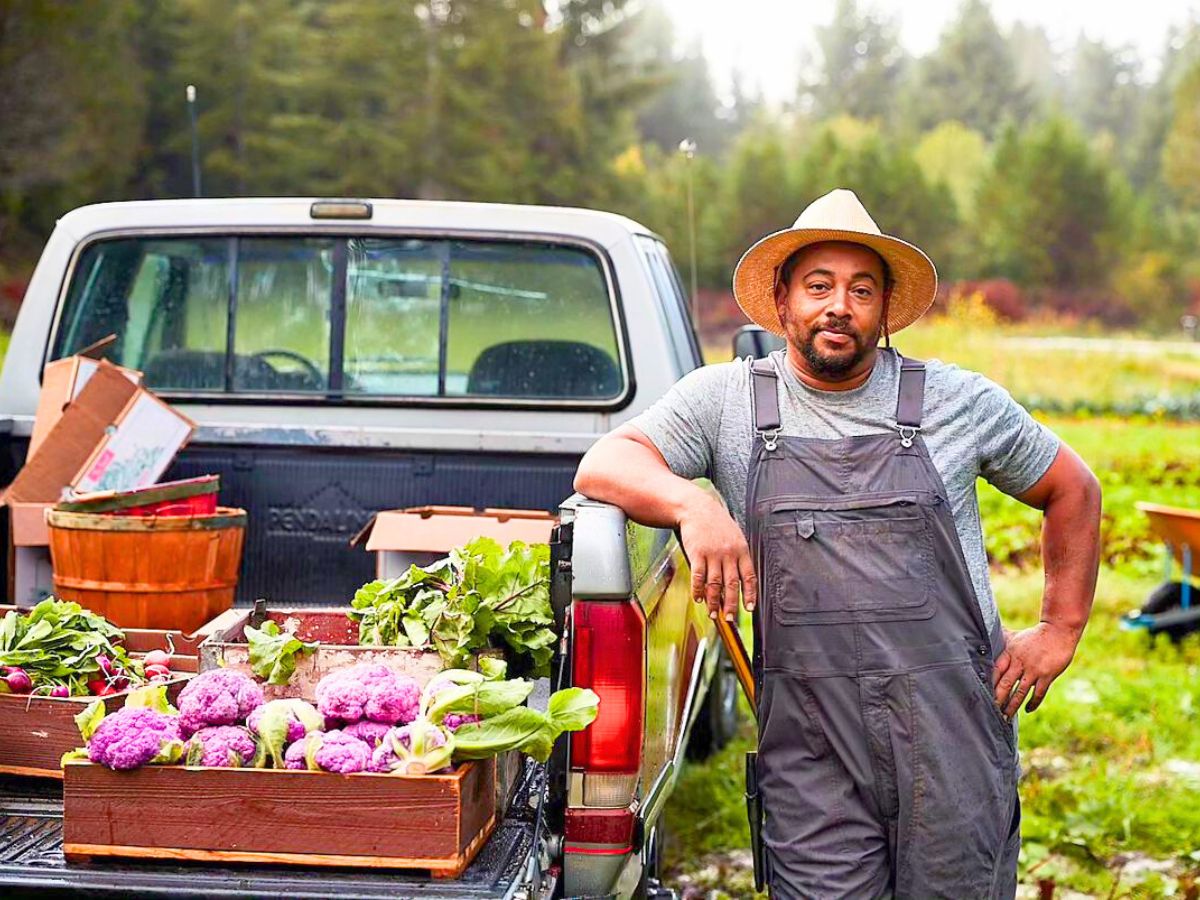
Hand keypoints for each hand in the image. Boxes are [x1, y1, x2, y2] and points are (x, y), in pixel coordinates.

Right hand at [678, 495, 756, 622]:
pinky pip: (698, 576)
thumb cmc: (716, 523)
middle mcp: (729, 553)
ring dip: (713, 602)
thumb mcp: (734, 536)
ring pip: (715, 584)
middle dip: (731, 604)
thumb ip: (737, 556)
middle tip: (729, 618)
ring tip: (713, 614)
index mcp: (741, 550)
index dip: (749, 594)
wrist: (697, 508)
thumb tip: (738, 580)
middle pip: (732, 584)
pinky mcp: (697, 553)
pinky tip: (698, 598)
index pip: (749, 577)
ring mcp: (713, 554)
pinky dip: (698, 590)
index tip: (749, 608)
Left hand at [992, 622, 1081, 716]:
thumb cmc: (1035, 635)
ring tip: (1006, 716)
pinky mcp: (1047, 675)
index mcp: (1010, 653)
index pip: (996, 670)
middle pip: (1005, 684)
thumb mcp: (1016, 636)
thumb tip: (987, 632)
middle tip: (991, 710)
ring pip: (1020, 692)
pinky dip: (1032, 703)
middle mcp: (1020, 663)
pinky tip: (1027, 709)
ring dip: (1012, 705)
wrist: (1058, 631)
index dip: (989, 683)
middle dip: (998, 698)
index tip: (983, 693)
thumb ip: (1002, 639)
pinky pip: (1038, 693)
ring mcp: (1034, 670)